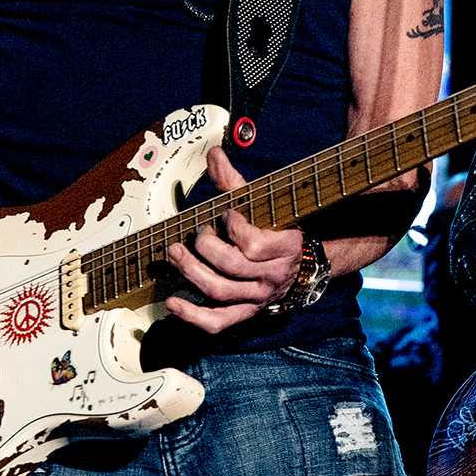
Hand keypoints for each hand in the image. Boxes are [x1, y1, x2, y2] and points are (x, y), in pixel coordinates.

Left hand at [166, 148, 307, 333]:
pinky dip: (192, 315)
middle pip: (230, 266)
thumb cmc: (277, 233)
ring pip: (219, 290)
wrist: (302, 268)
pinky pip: (217, 322)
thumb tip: (214, 154)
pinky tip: (173, 302)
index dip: (233, 228)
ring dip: (191, 271)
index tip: (224, 214)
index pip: (253, 244)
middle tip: (196, 234)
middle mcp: (270, 277)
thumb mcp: (263, 206)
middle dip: (205, 247)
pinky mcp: (244, 312)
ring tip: (176, 253)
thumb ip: (235, 182)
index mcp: (283, 248)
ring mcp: (256, 297)